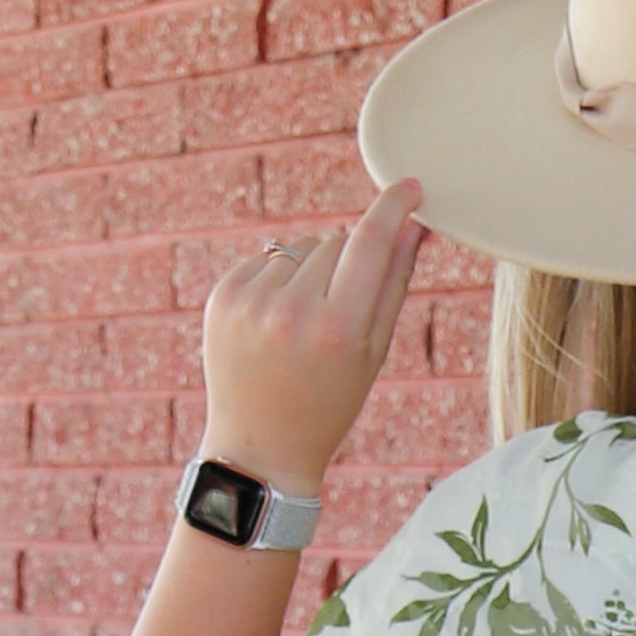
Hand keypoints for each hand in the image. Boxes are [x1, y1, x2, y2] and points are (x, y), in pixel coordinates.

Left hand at [199, 181, 423, 496]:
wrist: (260, 447)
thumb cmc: (329, 403)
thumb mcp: (373, 352)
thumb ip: (394, 282)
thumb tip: (413, 223)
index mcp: (338, 328)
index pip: (370, 241)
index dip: (392, 207)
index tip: (407, 188)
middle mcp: (292, 310)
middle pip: (336, 242)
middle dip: (346, 263)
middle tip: (338, 316)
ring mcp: (252, 302)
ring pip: (300, 248)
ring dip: (309, 272)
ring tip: (301, 326)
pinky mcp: (223, 297)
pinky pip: (265, 261)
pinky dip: (276, 281)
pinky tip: (274, 324)